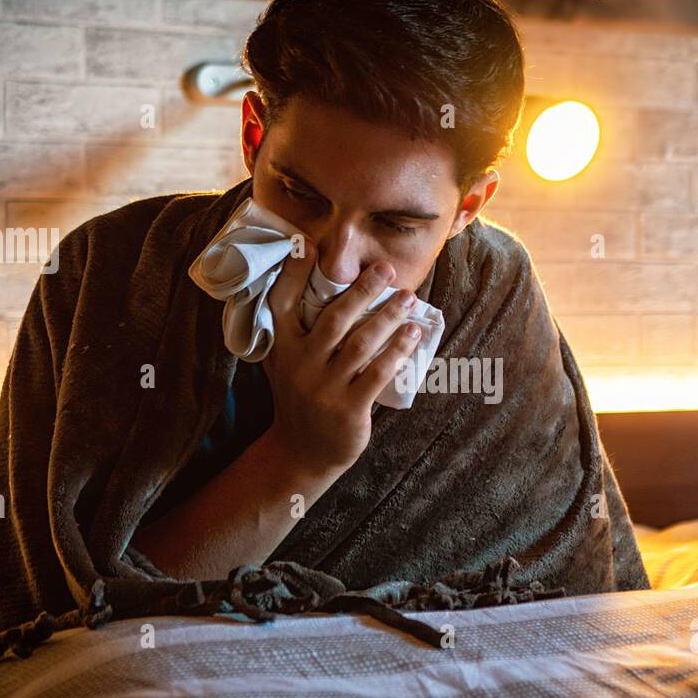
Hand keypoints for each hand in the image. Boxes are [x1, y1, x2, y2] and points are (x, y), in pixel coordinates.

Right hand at [260, 241, 422, 476]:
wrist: (301, 453)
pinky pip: (377, 373)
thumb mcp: (285, 364)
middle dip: (363, 290)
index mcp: (283, 349)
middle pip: (335, 318)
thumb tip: (317, 290)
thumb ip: (295, 331)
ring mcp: (323, 388)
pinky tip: (414, 334)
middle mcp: (300, 365)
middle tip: (387, 269)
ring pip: (361, 343)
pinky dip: (397, 351)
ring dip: (389, 317)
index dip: (294, 273)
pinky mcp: (348, 408)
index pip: (283, 302)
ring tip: (410, 298)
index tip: (308, 244)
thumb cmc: (300, 399)